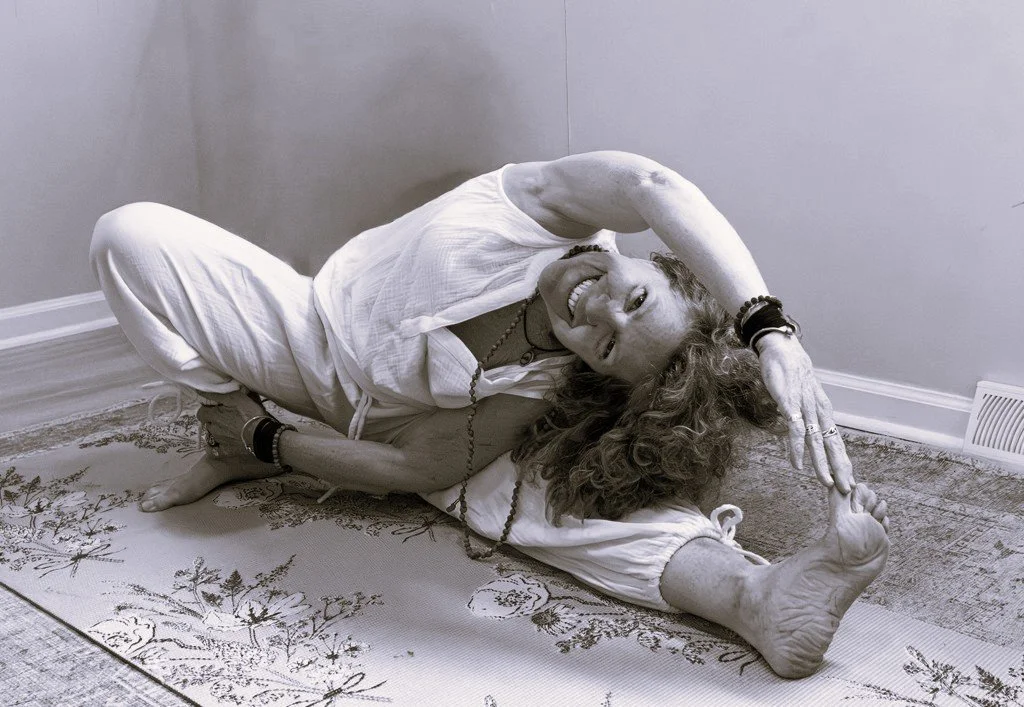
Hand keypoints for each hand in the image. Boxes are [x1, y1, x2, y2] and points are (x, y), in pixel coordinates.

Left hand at [195, 388, 270, 461]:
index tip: (216, 408)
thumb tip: (200, 391)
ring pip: (212, 435)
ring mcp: (219, 441)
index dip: (207, 409)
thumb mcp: (235, 397)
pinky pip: (215, 451)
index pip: (201, 412)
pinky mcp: (226, 451)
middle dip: (213, 420)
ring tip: (229, 429)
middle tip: (225, 417)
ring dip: (217, 432)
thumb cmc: (250, 414)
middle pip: (207, 424)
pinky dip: (215, 448)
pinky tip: (219, 445)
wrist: (262, 434)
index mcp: (214, 416)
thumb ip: (217, 395)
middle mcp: (213, 429)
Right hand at [754, 332, 854, 492]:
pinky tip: (796, 463)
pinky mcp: (790, 404)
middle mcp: (819, 413)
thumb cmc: (792, 374)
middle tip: (847, 490)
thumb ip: (805, 415)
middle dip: (840, 469)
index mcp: (823, 413)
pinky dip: (797, 449)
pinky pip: (795, 430)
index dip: (842, 463)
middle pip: (832, 445)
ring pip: (816, 442)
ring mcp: (805, 409)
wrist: (784, 350)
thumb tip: (805, 431)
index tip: (849, 482)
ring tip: (825, 483)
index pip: (836, 442)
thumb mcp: (803, 398)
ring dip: (821, 464)